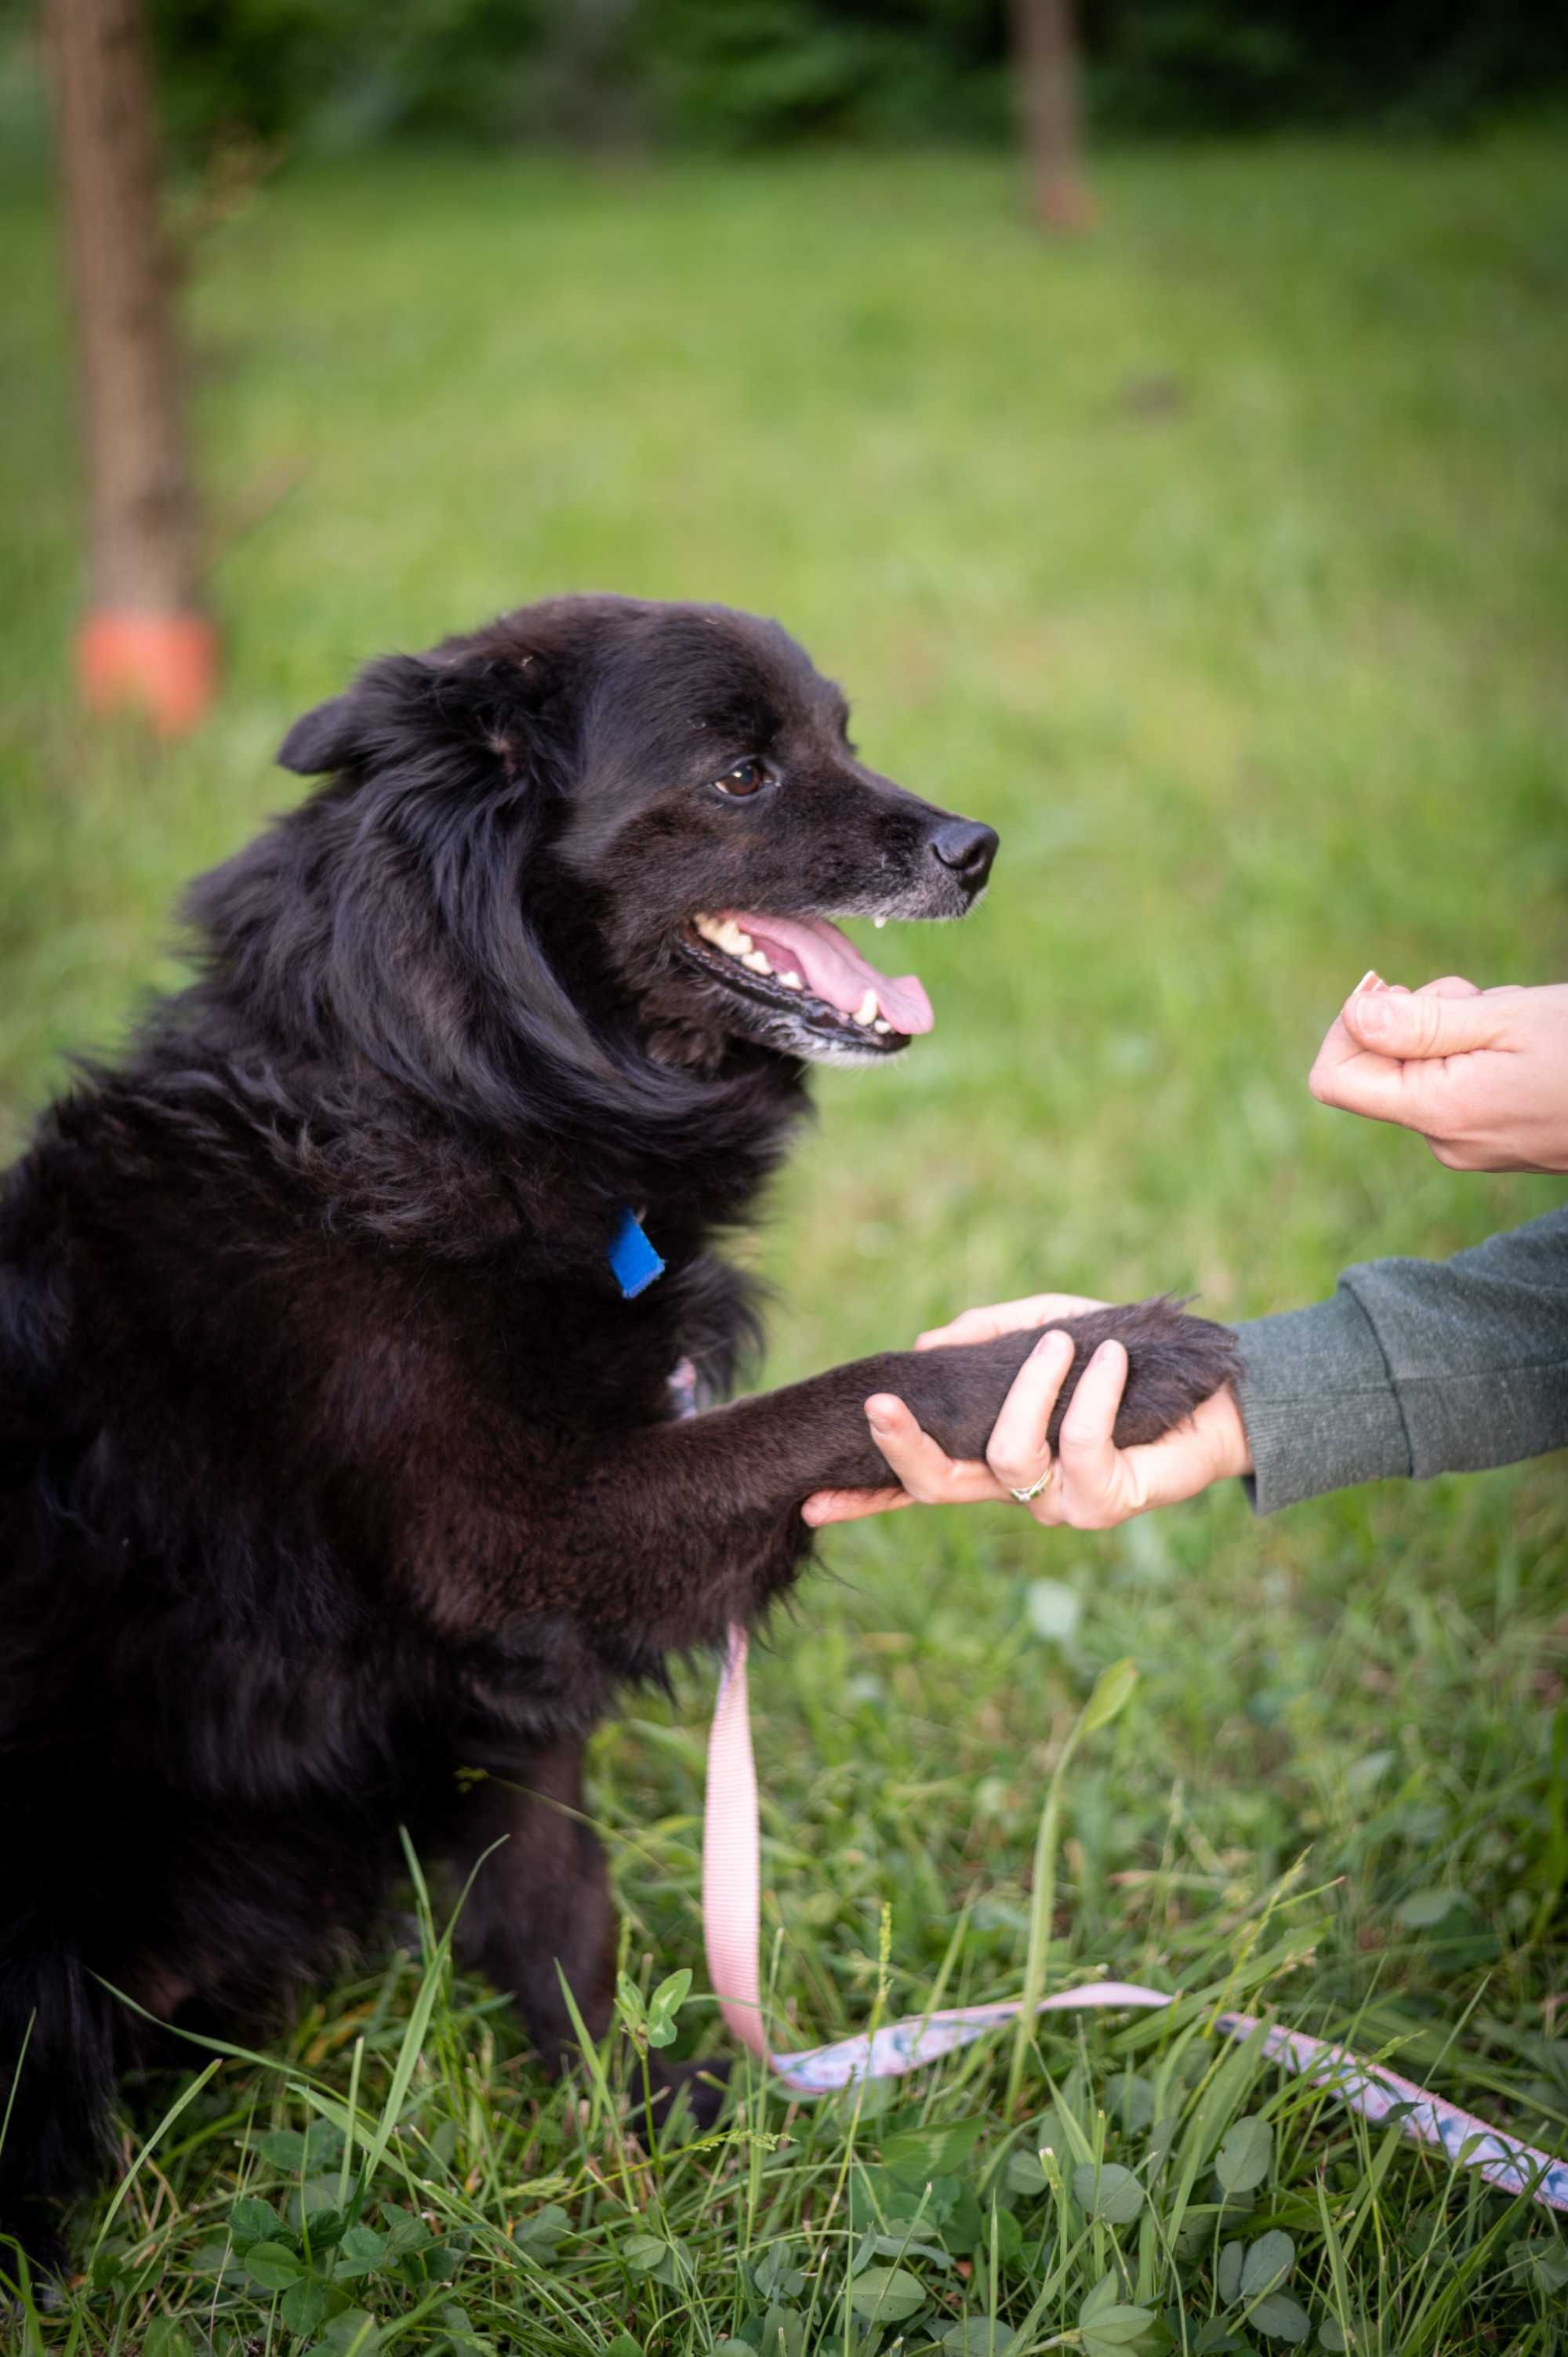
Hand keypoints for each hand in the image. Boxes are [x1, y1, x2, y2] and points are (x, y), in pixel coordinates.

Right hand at [802, 1293, 1250, 1529]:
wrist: (1212, 1394)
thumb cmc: (1121, 1361)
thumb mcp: (1048, 1327)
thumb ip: (988, 1335)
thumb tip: (926, 1342)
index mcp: (989, 1453)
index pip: (915, 1480)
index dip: (864, 1496)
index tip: (813, 1501)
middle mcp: (1014, 1487)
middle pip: (936, 1486)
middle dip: (903, 1446)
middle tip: (882, 1402)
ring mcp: (1056, 1502)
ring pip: (1009, 1453)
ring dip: (1031, 1387)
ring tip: (1065, 1342)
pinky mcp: (1105, 1504)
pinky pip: (1078, 1444)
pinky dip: (1090, 1393)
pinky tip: (1108, 1358)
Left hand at [1309, 973, 1567, 1172]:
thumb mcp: (1507, 1019)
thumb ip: (1422, 1022)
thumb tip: (1355, 1013)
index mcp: (1437, 1111)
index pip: (1334, 1078)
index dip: (1347, 1023)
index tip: (1388, 986)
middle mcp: (1444, 1139)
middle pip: (1382, 1064)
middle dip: (1419, 1014)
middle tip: (1481, 1000)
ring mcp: (1471, 1144)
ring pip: (1425, 1067)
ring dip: (1458, 1026)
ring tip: (1520, 1022)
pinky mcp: (1495, 1138)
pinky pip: (1459, 1083)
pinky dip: (1480, 1050)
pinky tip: (1532, 1043)